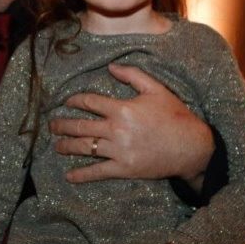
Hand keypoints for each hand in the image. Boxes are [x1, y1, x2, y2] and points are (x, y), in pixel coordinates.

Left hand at [49, 64, 213, 183]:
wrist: (192, 147)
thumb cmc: (175, 116)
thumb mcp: (156, 89)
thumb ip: (133, 75)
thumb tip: (111, 67)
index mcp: (122, 109)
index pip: (89, 102)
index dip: (74, 101)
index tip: (66, 102)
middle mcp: (116, 129)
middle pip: (80, 126)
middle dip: (62, 125)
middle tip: (52, 124)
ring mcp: (119, 150)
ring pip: (84, 148)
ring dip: (66, 146)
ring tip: (56, 145)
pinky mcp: (124, 168)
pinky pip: (98, 171)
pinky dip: (82, 175)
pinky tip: (70, 176)